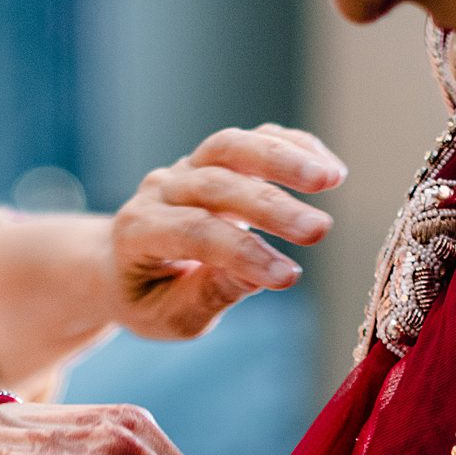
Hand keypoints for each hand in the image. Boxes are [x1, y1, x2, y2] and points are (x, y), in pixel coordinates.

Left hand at [110, 124, 346, 341]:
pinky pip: (253, 139)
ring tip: (331, 179)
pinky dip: (293, 147)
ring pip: (231, 146)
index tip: (288, 278)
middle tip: (319, 231)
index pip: (193, 233)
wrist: (124, 264)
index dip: (242, 254)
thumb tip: (258, 278)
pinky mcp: (215, 157)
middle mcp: (159, 191)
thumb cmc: (151, 299)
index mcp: (138, 232)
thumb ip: (210, 296)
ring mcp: (186, 167)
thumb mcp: (172, 316)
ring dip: (284, 159)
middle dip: (270, 207)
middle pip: (215, 185)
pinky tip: (330, 169)